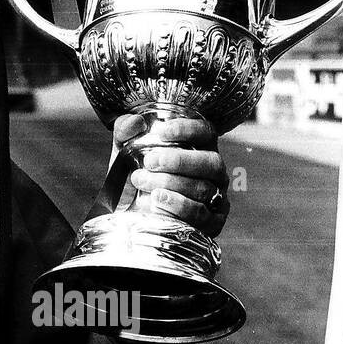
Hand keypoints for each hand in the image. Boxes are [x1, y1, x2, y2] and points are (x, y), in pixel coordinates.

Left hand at [114, 114, 228, 237]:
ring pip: (203, 189)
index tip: (162, 131)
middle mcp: (214, 171)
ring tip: (141, 181)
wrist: (134, 212)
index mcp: (200, 147)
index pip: (206, 132)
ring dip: (170, 184)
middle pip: (211, 162)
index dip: (188, 130)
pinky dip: (177, 207)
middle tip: (149, 161)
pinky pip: (201, 215)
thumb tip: (135, 122)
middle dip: (179, 161)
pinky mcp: (212, 221)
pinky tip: (156, 202)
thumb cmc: (139, 174)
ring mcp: (217, 196)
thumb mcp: (126, 150)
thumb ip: (126, 131)